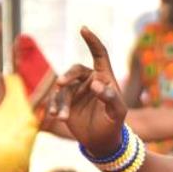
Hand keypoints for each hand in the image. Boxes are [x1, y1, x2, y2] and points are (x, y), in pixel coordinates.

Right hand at [53, 27, 128, 154]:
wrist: (101, 142)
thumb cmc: (114, 125)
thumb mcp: (118, 113)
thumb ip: (111, 98)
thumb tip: (96, 84)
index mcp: (105, 77)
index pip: (100, 54)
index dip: (92, 41)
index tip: (83, 29)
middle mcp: (89, 80)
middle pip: (76, 69)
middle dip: (68, 75)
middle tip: (61, 84)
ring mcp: (76, 91)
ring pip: (63, 89)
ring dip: (61, 101)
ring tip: (63, 117)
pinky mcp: (65, 102)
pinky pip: (56, 100)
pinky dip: (54, 107)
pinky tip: (55, 116)